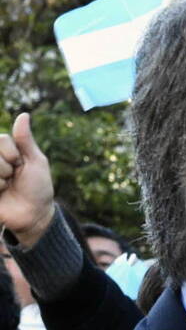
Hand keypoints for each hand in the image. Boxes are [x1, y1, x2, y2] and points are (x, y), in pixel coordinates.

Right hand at [0, 113, 56, 248]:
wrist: (34, 215)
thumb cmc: (38, 188)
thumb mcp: (36, 162)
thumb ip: (26, 140)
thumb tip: (24, 115)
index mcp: (5, 150)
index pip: (1, 140)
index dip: (13, 154)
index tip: (21, 166)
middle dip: (6, 167)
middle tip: (13, 178)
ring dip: (0, 178)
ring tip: (6, 186)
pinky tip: (0, 191)